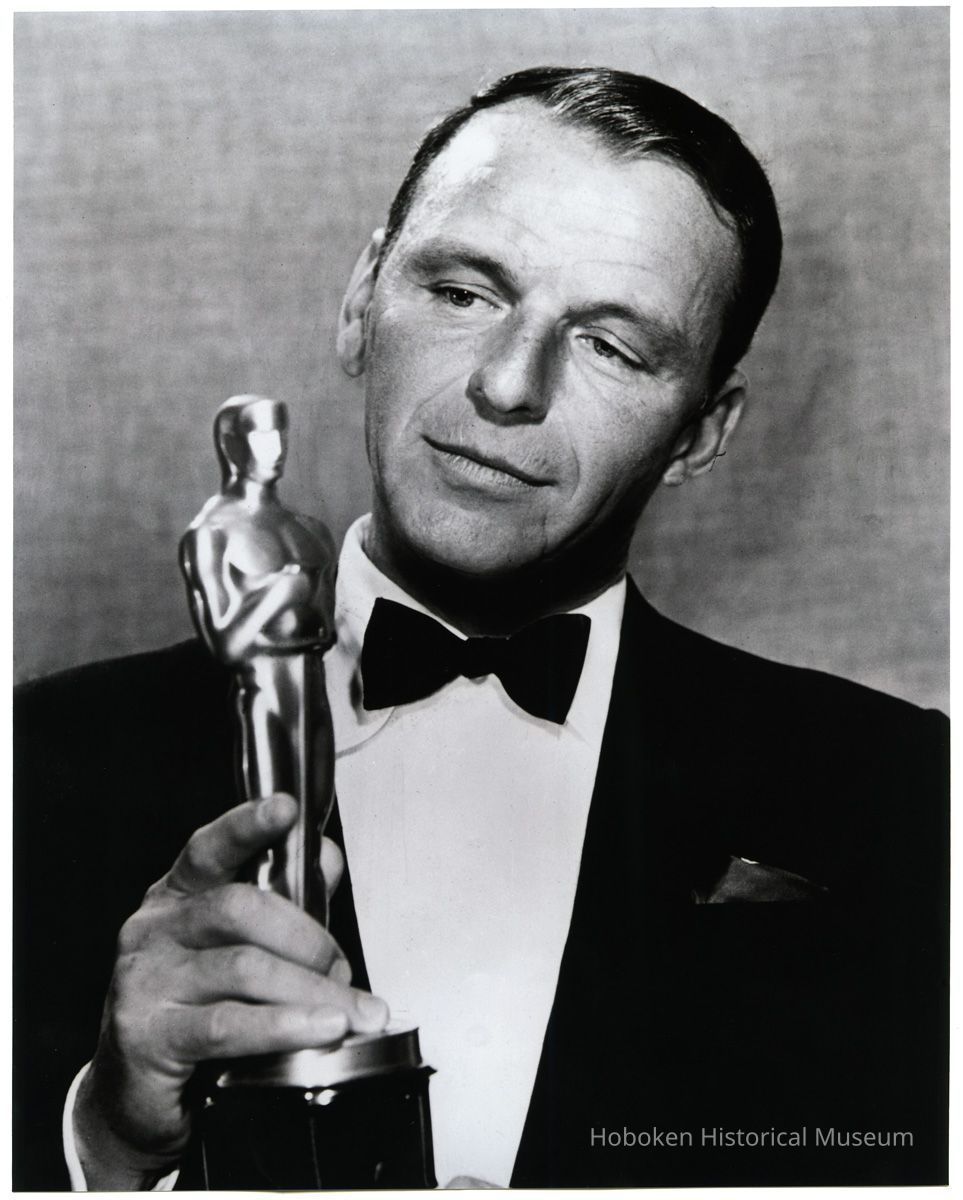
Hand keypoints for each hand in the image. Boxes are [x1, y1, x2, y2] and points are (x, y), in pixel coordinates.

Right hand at [73, 795, 387, 1189]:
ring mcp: (146, 980)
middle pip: (240, 909)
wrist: (132, 1095)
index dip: (246, 825)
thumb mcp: (239, 947)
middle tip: (345, 972)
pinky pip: (228, 1024)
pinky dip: (283, 1026)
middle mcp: (154, 929)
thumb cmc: (195, 1009)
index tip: (285, 807)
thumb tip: (327, 855)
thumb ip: (286, 899)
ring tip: (351, 1012)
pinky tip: (319, 1029)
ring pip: (243, 968)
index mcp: (177, 896)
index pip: (209, 849)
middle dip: (309, 939)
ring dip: (310, 990)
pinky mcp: (148, 1035)